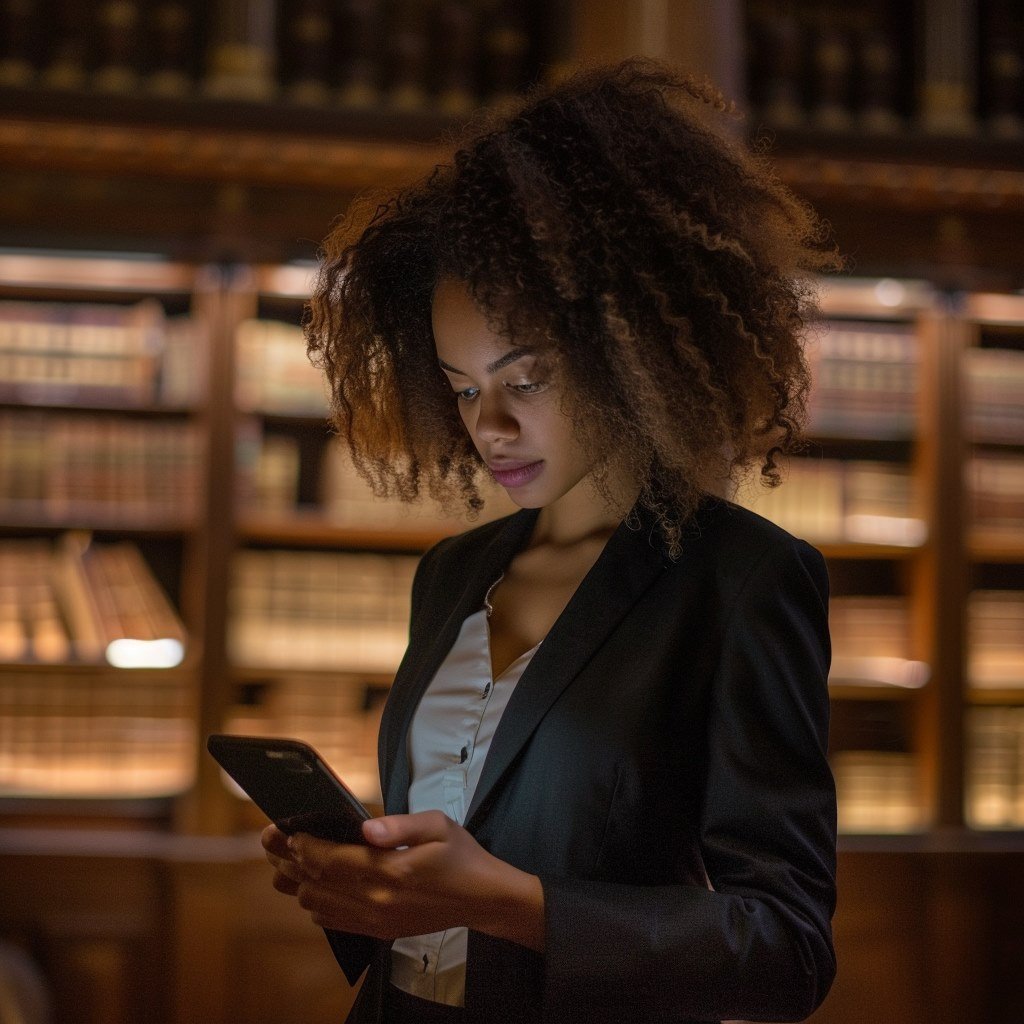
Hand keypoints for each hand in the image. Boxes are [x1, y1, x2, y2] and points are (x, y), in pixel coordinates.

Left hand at [261, 812, 543, 950]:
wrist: (482, 899)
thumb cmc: (461, 855)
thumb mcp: (438, 825)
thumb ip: (400, 824)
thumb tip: (367, 825)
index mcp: (392, 870)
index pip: (332, 858)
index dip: (303, 844)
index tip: (285, 829)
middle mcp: (378, 900)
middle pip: (316, 881)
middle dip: (289, 859)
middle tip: (270, 841)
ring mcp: (376, 920)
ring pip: (317, 904)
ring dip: (297, 882)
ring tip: (283, 861)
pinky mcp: (378, 931)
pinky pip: (333, 921)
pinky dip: (314, 904)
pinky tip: (310, 887)